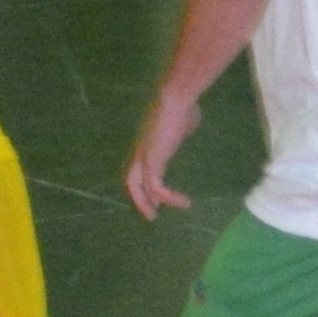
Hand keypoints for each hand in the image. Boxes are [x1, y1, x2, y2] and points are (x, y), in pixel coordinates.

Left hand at [125, 98, 199, 219]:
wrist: (176, 99)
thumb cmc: (183, 108)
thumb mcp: (184, 124)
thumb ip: (181, 131)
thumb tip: (187, 127)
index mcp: (147, 143)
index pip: (138, 167)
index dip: (143, 182)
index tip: (155, 194)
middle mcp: (140, 151)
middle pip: (131, 180)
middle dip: (139, 199)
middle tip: (151, 214)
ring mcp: (143, 156)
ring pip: (137, 186)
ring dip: (146, 203)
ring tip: (156, 216)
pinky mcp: (151, 161)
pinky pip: (155, 186)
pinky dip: (168, 197)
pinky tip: (184, 202)